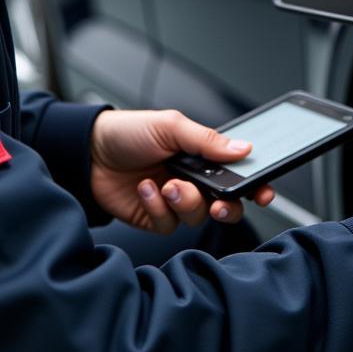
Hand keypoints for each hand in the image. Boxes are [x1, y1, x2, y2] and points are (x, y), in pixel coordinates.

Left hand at [90, 109, 275, 233]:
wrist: (88, 151)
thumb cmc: (129, 132)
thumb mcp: (171, 126)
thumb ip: (207, 140)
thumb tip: (244, 148)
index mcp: (202, 156)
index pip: (238, 175)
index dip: (255, 186)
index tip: (263, 192)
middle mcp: (193, 181)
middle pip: (225, 205)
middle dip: (226, 207)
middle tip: (218, 203)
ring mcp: (174, 201)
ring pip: (198, 216)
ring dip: (185, 202)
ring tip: (167, 184)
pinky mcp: (155, 218)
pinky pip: (169, 225)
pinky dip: (158, 208)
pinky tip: (145, 189)